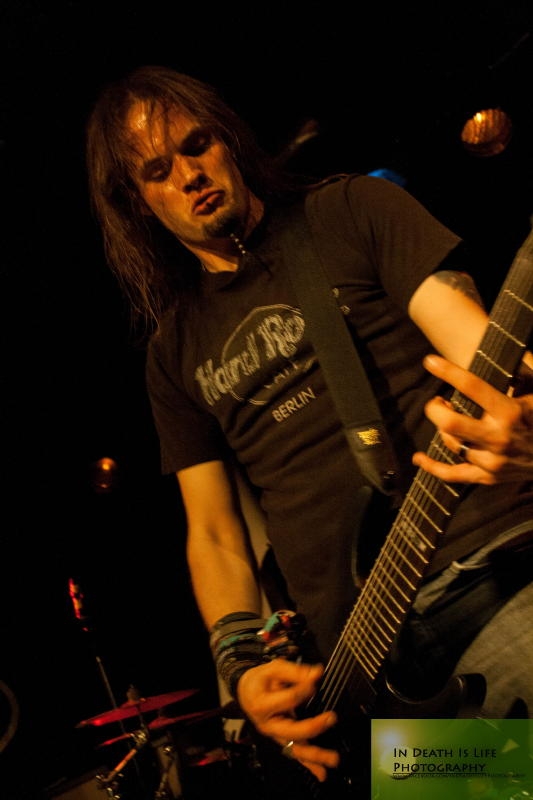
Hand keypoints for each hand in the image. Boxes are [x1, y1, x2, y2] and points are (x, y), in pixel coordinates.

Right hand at [237, 660, 338, 782]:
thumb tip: (317, 673)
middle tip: (331, 718)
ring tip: (333, 758)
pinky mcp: (282, 739)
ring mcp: (276, 735)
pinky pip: (296, 753)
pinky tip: (322, 773)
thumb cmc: (260, 681)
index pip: (289, 699)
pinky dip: (309, 765)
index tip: (314, 680)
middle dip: (312, 727)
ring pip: (295, 748)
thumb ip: (295, 671)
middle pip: (291, 731)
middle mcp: (269, 725)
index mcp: (263, 705)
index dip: (304, 689)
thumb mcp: (273, 669)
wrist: (246, 692)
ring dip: (315, 755)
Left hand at [412, 354, 532, 483]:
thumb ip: (526, 369)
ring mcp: (492, 461)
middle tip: (438, 401)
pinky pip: (453, 475)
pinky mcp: (488, 477)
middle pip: (450, 423)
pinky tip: (419, 458)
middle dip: (436, 409)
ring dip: (443, 429)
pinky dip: (433, 467)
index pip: (472, 386)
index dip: (448, 372)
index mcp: (511, 412)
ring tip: (446, 417)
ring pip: (451, 444)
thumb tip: (514, 351)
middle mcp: (498, 438)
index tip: (430, 361)